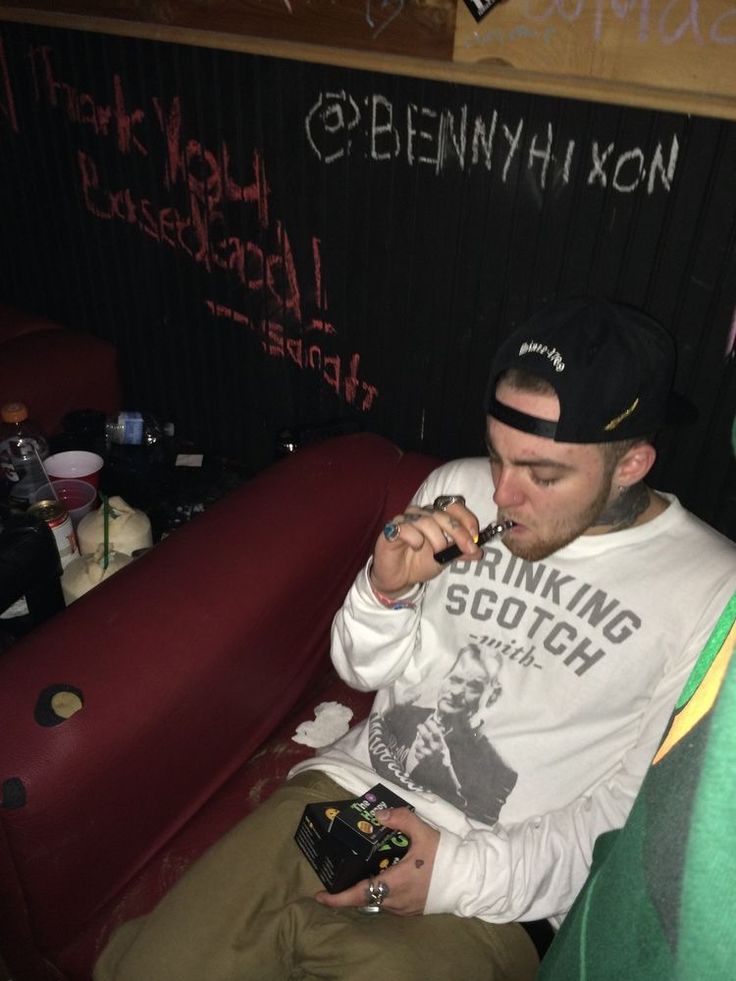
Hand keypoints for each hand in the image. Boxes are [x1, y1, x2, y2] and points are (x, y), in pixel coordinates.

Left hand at [314, 807, 438, 915]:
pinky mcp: (413, 910)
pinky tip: (386, 875)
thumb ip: (400, 819)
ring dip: (369, 888)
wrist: (469, 879)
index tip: (319, 896)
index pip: (359, 894)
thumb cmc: (445, 857)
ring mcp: (404, 908)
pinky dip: (382, 891)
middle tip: (342, 873)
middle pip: (365, 897)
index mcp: (395, 883)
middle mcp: (395, 901)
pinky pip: (390, 902)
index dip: (337, 898)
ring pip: (377, 900)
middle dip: (351, 888)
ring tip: (365, 869)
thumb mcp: (423, 832)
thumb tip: (379, 814)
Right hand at [370, 500, 481, 596]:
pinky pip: (405, 528)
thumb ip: (460, 552)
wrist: (398, 579)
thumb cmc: (419, 564)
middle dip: (458, 532)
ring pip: (426, 520)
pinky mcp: (390, 531)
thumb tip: (478, 551)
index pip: (452, 507)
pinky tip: (417, 547)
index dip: (466, 518)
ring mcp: (404, 520)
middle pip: (442, 514)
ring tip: (438, 553)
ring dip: (437, 538)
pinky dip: (415, 538)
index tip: (475, 536)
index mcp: (435, 516)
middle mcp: (420, 514)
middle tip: (467, 548)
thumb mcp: (444, 560)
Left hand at [406, 715, 451, 772]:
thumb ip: (439, 739)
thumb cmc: (443, 758)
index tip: (428, 721)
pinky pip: (416, 753)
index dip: (432, 725)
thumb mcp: (445, 748)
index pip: (437, 733)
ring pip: (418, 744)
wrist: (442, 774)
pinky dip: (417, 752)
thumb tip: (433, 727)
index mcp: (442, 745)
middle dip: (421, 729)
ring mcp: (429, 755)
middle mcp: (435, 749)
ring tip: (420, 743)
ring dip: (417, 742)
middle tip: (419, 726)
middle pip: (426, 736)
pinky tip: (420, 753)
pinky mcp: (423, 761)